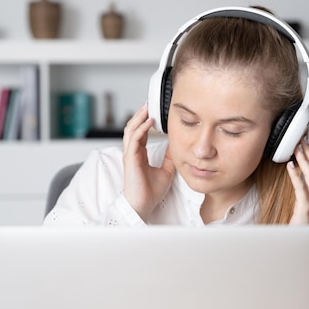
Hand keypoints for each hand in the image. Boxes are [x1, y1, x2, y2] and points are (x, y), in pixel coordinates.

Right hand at [122, 103, 175, 219]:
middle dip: (141, 114)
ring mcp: (130, 154)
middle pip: (133, 127)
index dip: (146, 121)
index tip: (154, 111)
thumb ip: (169, 156)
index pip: (141, 132)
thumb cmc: (151, 192)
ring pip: (131, 129)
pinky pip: (134, 139)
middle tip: (149, 103)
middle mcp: (133, 152)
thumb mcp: (166, 170)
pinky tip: (149, 121)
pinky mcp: (130, 159)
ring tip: (148, 107)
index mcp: (139, 154)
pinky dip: (141, 128)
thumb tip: (178, 144)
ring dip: (139, 117)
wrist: (143, 205)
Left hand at [287, 138, 308, 224]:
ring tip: (297, 148)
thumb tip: (296, 169)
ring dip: (304, 159)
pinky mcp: (305, 207)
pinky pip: (301, 187)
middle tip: (303, 140)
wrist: (300, 240)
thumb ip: (303, 187)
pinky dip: (296, 175)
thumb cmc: (300, 221)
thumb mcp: (303, 201)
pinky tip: (290, 165)